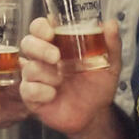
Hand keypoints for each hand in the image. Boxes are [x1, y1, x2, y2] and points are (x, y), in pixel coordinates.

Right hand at [18, 17, 120, 135]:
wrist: (95, 115)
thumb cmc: (97, 86)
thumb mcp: (109, 64)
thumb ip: (111, 44)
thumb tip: (111, 24)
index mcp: (58, 45)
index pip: (40, 28)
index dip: (41, 27)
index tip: (51, 31)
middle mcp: (43, 58)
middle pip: (27, 43)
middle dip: (40, 48)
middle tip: (56, 56)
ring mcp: (36, 77)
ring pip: (29, 68)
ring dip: (46, 74)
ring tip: (61, 82)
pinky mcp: (32, 96)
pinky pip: (27, 89)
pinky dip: (41, 91)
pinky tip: (53, 95)